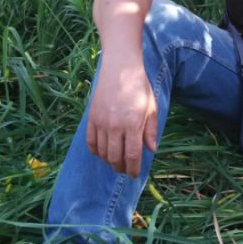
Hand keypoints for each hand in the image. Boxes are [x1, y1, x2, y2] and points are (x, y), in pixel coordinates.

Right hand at [85, 56, 157, 177]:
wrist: (120, 68)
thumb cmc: (139, 86)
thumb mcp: (151, 106)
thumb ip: (151, 130)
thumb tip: (152, 149)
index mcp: (133, 123)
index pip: (132, 156)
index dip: (133, 169)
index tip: (135, 174)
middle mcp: (115, 126)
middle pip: (115, 158)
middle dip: (121, 168)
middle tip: (125, 170)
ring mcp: (101, 122)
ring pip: (102, 153)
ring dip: (109, 161)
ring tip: (116, 161)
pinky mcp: (91, 118)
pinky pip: (90, 142)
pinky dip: (96, 151)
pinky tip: (103, 152)